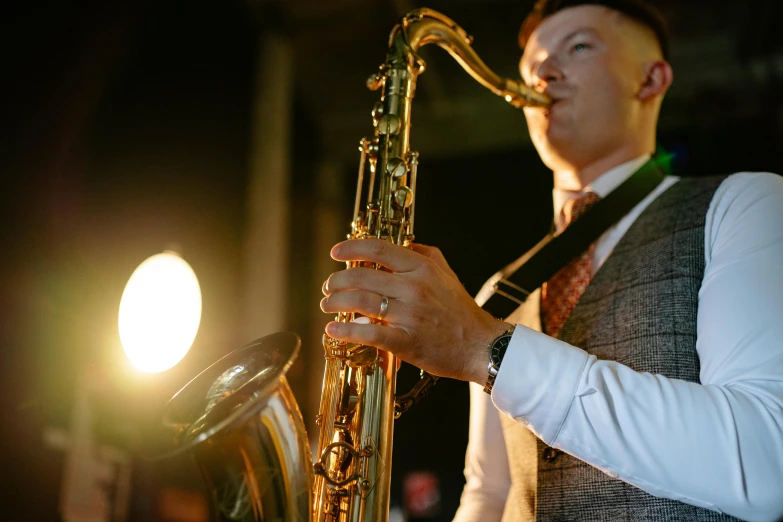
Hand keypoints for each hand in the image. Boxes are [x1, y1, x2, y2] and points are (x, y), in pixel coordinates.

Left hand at [320, 238, 511, 382]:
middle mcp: (414, 288)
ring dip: (336, 302)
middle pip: (362, 277)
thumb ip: (424, 254)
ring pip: (360, 302)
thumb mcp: (447, 273)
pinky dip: (347, 331)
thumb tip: (403, 243)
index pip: (378, 250)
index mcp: (422, 269)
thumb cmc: (462, 311)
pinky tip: (333, 330)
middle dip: (337, 281)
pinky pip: (369, 333)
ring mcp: (409, 315)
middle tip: (329, 286)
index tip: (335, 252)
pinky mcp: (406, 342)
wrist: (481, 345)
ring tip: (327, 305)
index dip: (351, 248)